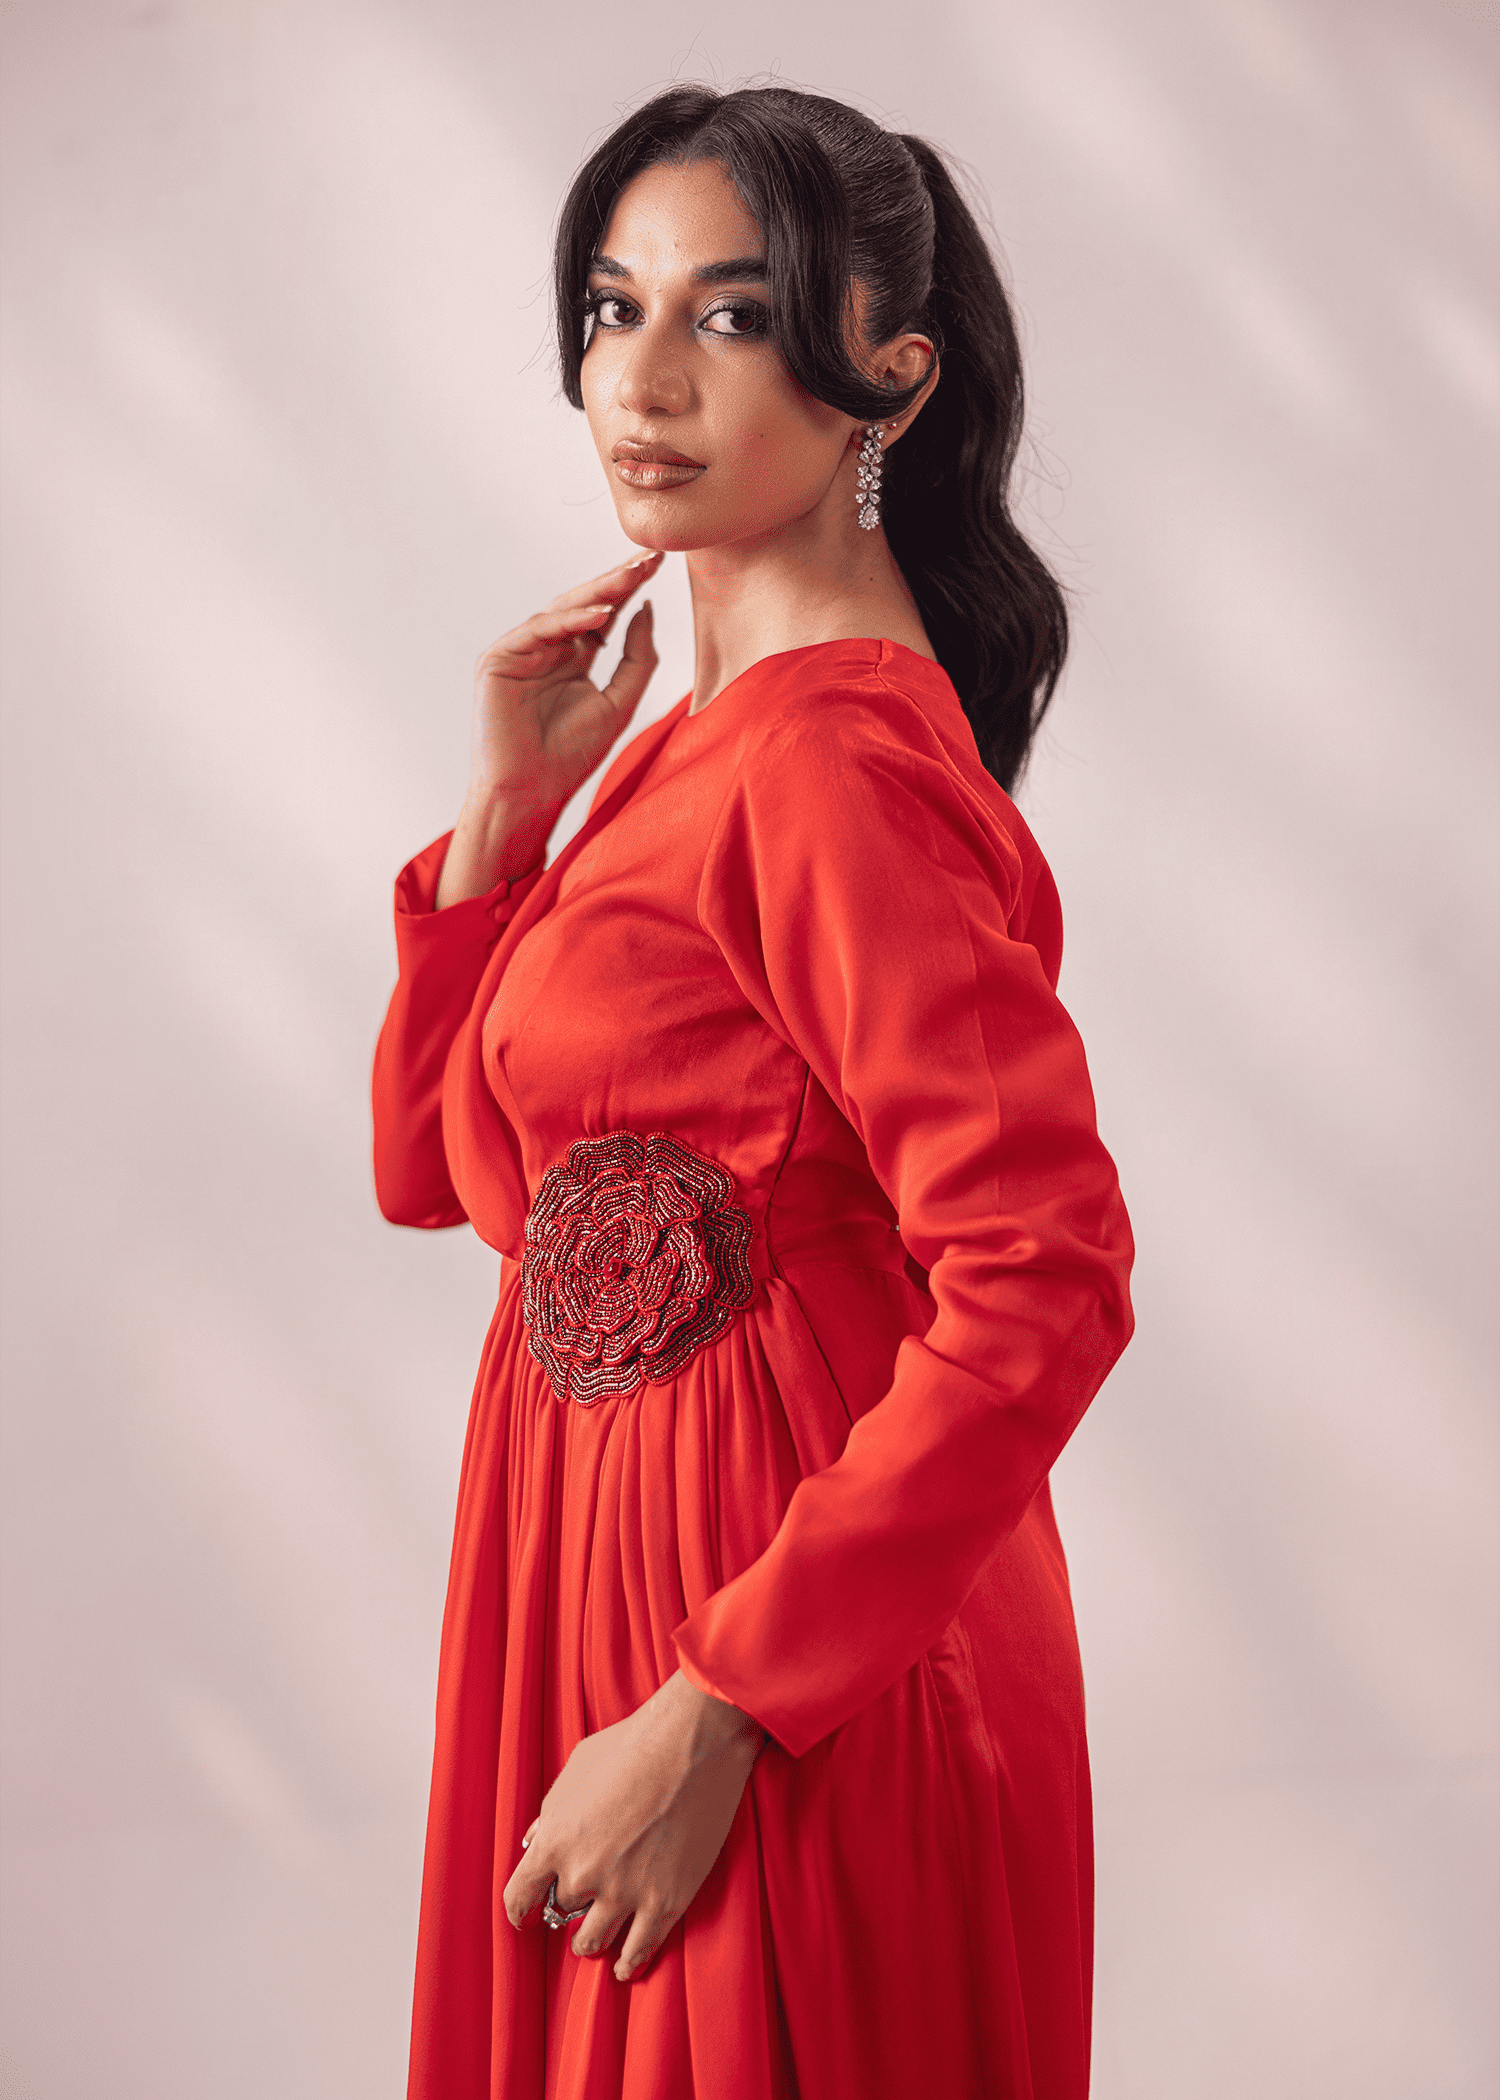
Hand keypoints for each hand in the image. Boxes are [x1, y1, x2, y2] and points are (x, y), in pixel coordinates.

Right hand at [435, 548, 664, 906]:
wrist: (532, 792)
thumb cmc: (572, 756)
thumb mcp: (620, 703)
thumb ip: (638, 659)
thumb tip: (647, 609)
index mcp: (575, 657)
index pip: (606, 614)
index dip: (631, 590)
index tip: (660, 564)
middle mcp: (547, 649)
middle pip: (586, 604)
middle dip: (618, 581)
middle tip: (650, 558)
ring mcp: (521, 651)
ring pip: (562, 610)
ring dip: (599, 593)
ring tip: (633, 577)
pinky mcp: (498, 659)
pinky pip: (538, 630)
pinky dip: (569, 621)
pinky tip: (601, 614)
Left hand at [503, 1670, 763, 1981]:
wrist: (692, 1743)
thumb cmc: (632, 1745)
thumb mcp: (575, 1769)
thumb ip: (551, 1811)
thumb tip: (535, 1840)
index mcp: (557, 1841)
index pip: (519, 1896)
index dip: (519, 1910)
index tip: (524, 1917)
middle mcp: (585, 1874)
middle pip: (564, 1914)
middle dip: (570, 1907)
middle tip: (581, 1903)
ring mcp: (626, 1892)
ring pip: (595, 1942)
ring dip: (591, 1942)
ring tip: (594, 1941)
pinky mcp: (666, 1901)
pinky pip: (640, 1950)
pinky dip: (628, 1963)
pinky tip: (624, 1966)